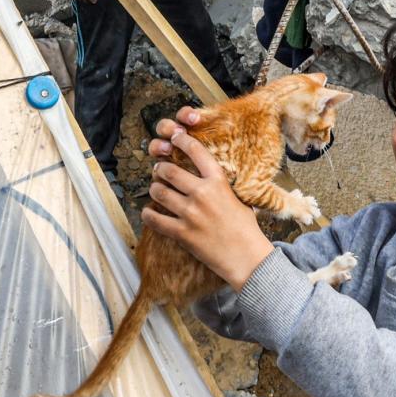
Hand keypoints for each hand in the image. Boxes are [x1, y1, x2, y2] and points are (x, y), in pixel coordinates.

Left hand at [143, 109, 274, 291]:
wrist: (247, 258)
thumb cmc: (246, 230)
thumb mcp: (239, 200)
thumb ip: (221, 188)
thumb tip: (211, 180)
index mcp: (218, 182)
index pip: (196, 152)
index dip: (181, 140)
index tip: (174, 138)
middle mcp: (202, 194)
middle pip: (170, 171)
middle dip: (160, 168)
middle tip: (159, 170)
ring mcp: (190, 214)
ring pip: (159, 192)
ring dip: (154, 189)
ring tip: (155, 190)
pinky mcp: (182, 233)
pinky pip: (155, 219)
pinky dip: (148, 214)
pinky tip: (149, 212)